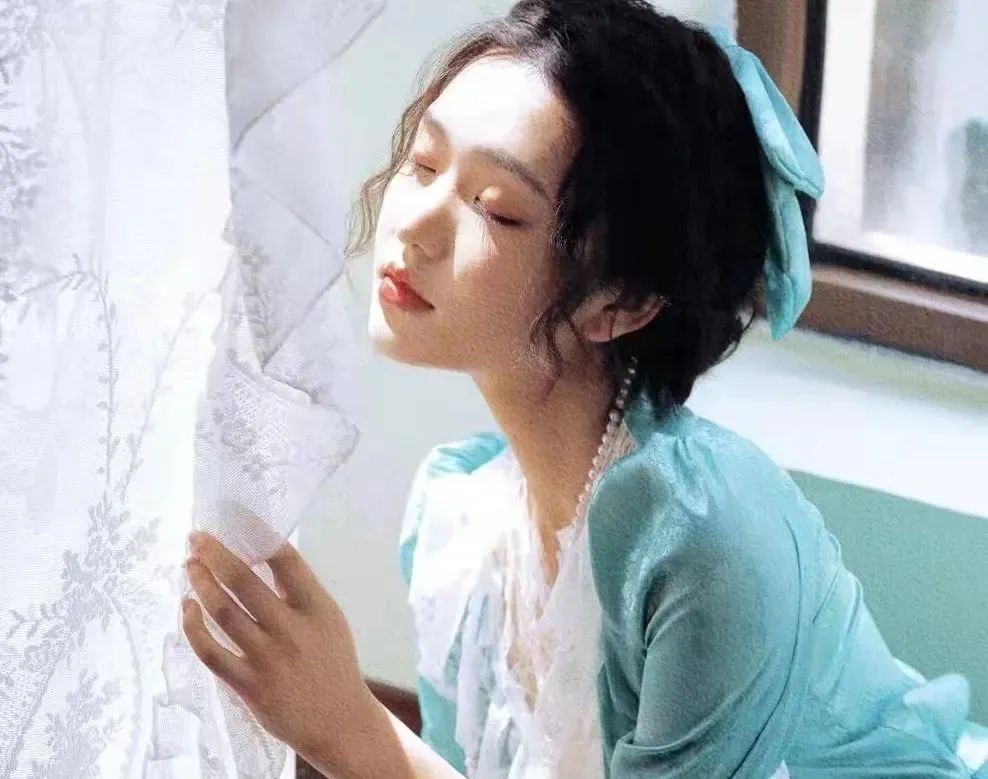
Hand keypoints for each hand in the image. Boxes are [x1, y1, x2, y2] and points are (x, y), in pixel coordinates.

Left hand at [181, 530, 380, 772]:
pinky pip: (210, 651)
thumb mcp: (329, 619)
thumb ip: (299, 591)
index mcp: (316, 607)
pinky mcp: (248, 685)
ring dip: (200, 583)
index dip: (256, 532)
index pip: (285, 559)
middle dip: (214, 553)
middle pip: (243, 580)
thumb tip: (260, 554)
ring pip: (222, 611)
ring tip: (189, 566)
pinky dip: (193, 627)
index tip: (234, 516)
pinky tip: (187, 608)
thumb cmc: (333, 663)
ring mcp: (268, 658)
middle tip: (196, 537)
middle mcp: (291, 629)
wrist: (339, 721)